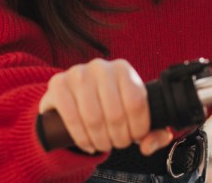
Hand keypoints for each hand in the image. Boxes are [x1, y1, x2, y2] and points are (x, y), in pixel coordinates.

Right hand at [39, 58, 172, 155]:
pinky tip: (88, 143)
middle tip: (116, 143)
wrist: (74, 99)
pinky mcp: (58, 85)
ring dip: (100, 140)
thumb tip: (147, 146)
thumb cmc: (110, 107)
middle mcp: (100, 66)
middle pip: (115, 114)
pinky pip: (72, 118)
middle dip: (118, 138)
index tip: (134, 137)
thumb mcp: (135, 118)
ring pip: (94, 118)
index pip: (136, 103)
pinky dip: (82, 138)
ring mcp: (77, 73)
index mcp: (123, 69)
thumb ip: (154, 133)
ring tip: (103, 144)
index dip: (138, 128)